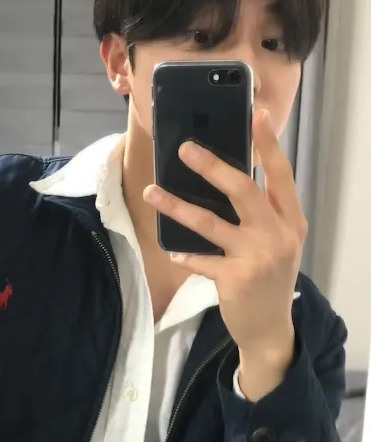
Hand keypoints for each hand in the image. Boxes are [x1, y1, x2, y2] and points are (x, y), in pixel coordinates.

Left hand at [144, 110, 306, 398]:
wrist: (271, 327)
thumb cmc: (269, 275)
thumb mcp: (276, 240)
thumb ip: (261, 212)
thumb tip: (226, 176)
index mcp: (290, 220)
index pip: (280, 174)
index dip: (268, 144)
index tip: (257, 115)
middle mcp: (278, 235)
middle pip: (243, 190)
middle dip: (212, 166)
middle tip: (184, 148)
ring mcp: (257, 258)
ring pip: (210, 223)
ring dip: (177, 206)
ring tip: (151, 192)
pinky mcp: (235, 279)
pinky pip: (200, 259)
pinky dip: (183, 253)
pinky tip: (172, 250)